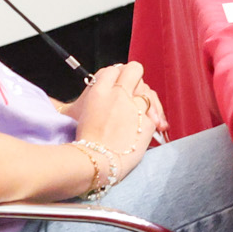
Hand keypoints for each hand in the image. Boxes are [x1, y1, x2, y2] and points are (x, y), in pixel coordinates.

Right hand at [71, 62, 155, 177]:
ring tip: (143, 112)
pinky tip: (154, 125)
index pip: (113, 69)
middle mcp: (118, 94)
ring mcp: (135, 106)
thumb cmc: (83, 142)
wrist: (95, 162)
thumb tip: (91, 91)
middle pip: (134, 69)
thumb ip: (91, 98)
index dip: (118, 76)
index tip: (118, 84)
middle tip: (134, 91)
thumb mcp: (77, 114)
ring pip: (148, 90)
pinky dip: (154, 118)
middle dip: (135, 78)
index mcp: (98, 91)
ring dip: (147, 100)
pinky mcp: (147, 120)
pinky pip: (155, 112)